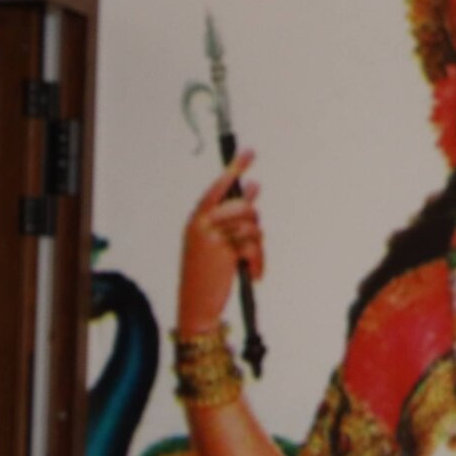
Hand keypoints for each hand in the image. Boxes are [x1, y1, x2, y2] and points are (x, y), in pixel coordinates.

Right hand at [176, 151, 262, 337]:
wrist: (196, 302)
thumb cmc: (206, 271)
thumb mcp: (214, 240)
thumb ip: (232, 215)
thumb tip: (253, 187)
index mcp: (197, 217)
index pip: (218, 187)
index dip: (235, 168)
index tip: (250, 152)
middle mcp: (202, 223)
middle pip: (245, 207)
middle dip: (254, 222)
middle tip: (251, 239)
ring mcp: (213, 237)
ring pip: (253, 227)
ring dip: (258, 246)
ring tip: (251, 261)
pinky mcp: (225, 253)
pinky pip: (254, 248)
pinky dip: (259, 262)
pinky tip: (255, 274)